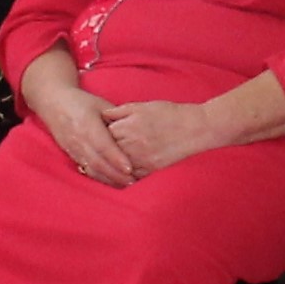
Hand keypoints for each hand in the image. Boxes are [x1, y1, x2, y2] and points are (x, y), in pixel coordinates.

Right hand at [32, 79, 137, 187]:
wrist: (53, 104)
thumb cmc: (81, 102)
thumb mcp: (101, 104)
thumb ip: (117, 118)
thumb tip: (136, 131)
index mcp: (87, 125)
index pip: (103, 145)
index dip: (116, 158)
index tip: (129, 168)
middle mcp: (79, 140)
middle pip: (98, 162)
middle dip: (115, 175)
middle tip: (133, 181)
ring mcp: (73, 150)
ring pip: (91, 169)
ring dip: (109, 179)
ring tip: (126, 185)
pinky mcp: (71, 156)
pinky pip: (86, 170)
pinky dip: (100, 178)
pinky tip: (112, 182)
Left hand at [101, 98, 234, 176]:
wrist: (195, 128)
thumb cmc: (170, 114)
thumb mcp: (143, 106)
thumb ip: (120, 112)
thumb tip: (103, 116)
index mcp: (128, 127)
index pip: (103, 134)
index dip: (97, 135)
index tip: (91, 136)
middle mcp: (131, 145)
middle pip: (107, 152)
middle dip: (99, 153)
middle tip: (89, 154)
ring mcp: (140, 159)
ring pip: (116, 168)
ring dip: (106, 168)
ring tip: (97, 167)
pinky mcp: (150, 169)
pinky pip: (130, 177)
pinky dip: (122, 177)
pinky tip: (116, 176)